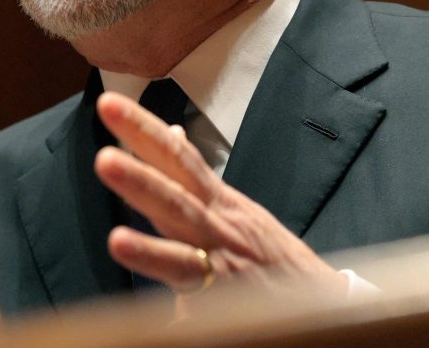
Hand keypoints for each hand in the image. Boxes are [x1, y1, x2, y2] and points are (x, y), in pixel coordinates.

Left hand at [93, 92, 346, 310]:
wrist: (324, 301)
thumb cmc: (267, 253)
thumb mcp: (235, 205)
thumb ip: (195, 175)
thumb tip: (170, 132)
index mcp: (217, 203)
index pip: (177, 159)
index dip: (143, 131)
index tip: (108, 104)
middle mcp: (220, 232)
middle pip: (177, 202)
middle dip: (140, 180)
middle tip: (104, 160)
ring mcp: (224, 273)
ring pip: (183, 260)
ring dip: (149, 252)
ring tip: (116, 241)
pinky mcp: (228, 310)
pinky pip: (199, 315)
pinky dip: (179, 318)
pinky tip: (161, 324)